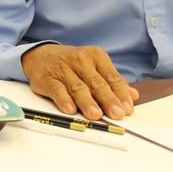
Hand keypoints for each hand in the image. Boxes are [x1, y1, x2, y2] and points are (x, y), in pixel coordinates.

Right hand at [21, 43, 138, 120]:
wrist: (39, 56)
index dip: (120, 94)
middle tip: (117, 114)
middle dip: (108, 100)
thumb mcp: (93, 67)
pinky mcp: (47, 78)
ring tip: (96, 115)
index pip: (112, 77)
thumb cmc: (71, 64)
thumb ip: (112, 81)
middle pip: (97, 83)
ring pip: (78, 87)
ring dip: (87, 102)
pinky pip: (57, 89)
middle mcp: (79, 59)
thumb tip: (133, 95)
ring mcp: (62, 68)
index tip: (127, 109)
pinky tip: (70, 109)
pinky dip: (64, 99)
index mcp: (95, 56)